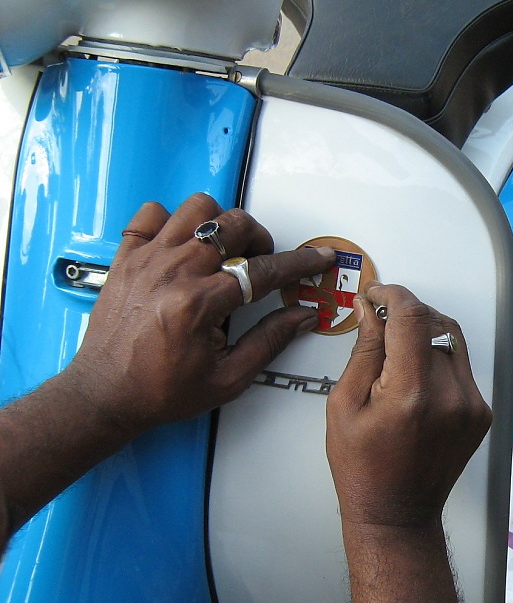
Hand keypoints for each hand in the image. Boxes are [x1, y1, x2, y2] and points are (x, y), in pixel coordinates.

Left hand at [64, 193, 335, 437]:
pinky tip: (181, 245)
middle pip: (232, 225)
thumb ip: (269, 340)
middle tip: (259, 262)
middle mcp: (173, 271)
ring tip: (222, 250)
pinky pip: (151, 213)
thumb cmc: (162, 391)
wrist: (104, 395)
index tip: (318, 258)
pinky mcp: (125, 257)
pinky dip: (172, 220)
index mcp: (199, 303)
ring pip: (196, 208)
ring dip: (219, 223)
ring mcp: (146, 259)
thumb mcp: (228, 377)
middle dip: (258, 239)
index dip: (299, 263)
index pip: (264, 271)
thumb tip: (303, 316)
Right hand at [326, 282, 491, 527]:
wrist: (397, 513)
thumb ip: (364, 352)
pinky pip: (460, 365)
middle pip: (433, 323)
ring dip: (423, 335)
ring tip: (396, 354)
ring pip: (450, 340)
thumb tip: (369, 311)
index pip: (412, 316)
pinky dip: (437, 358)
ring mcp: (471, 404)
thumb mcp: (344, 405)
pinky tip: (415, 378)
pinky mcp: (480, 411)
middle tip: (379, 323)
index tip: (376, 294)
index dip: (392, 295)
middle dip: (405, 314)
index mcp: (411, 394)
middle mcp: (450, 396)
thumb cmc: (363, 468)